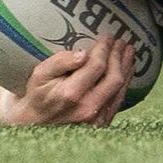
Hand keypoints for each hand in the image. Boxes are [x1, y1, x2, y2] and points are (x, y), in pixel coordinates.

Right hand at [0, 35, 134, 126]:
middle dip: (119, 57)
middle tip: (122, 41)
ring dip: (126, 67)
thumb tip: (82, 54)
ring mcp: (96, 119)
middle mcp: (87, 108)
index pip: (97, 66)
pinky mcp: (101, 124)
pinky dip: (125, 83)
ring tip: (129, 51)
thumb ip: (59, 62)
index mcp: (70, 94)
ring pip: (120, 89)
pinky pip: (118, 100)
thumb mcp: (40, 75)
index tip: (107, 37)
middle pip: (114, 77)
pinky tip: (127, 70)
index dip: (105, 49)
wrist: (33, 125)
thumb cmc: (37, 95)